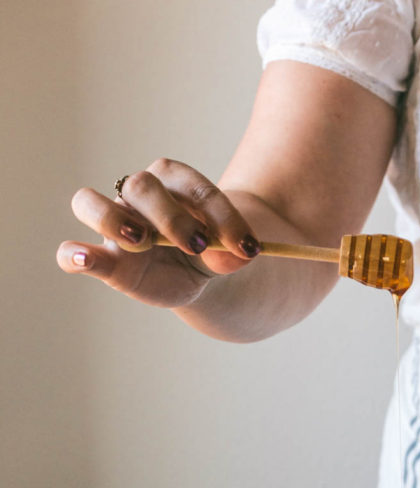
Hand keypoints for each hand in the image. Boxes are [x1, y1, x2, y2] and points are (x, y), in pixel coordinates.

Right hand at [56, 159, 259, 307]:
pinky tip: (84, 259)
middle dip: (171, 216)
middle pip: (140, 186)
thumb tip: (239, 256)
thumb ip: (233, 253)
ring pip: (90, 201)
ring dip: (112, 219)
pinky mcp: (105, 259)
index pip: (193, 188)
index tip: (248, 247)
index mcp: (174, 183)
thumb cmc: (209, 250)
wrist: (194, 272)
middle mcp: (138, 196)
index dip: (223, 215)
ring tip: (140, 242)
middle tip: (198, 246)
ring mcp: (115, 225)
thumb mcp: (228, 252)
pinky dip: (73, 255)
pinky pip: (70, 252)